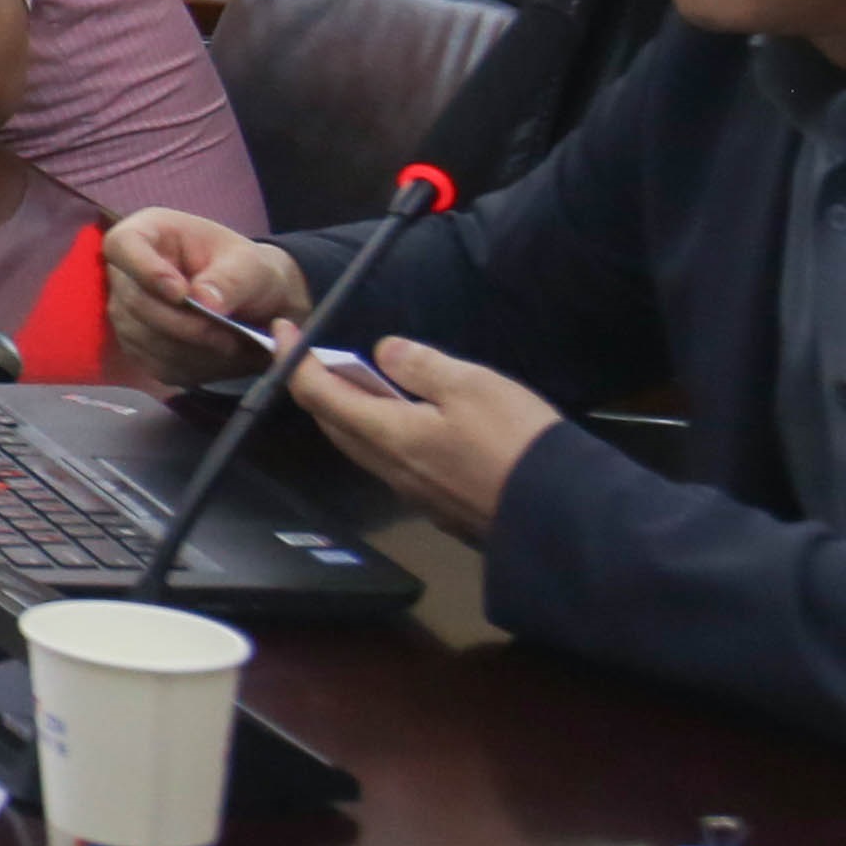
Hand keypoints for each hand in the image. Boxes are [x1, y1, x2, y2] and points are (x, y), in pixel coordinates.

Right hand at [100, 208, 312, 391]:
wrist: (253, 304)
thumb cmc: (247, 271)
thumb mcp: (251, 266)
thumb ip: (230, 280)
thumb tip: (203, 301)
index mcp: (149, 232)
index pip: (122, 245)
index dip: (145, 270)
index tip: (181, 294)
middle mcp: (127, 271)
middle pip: (133, 301)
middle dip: (183, 324)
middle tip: (227, 335)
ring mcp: (126, 310)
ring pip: (142, 337)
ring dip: (190, 349)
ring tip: (231, 346)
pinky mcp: (137, 345)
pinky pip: (153, 362)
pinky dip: (189, 366)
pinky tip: (217, 356)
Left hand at [289, 334, 565, 540]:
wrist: (562, 516)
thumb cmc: (516, 442)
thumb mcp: (471, 385)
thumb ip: (420, 366)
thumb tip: (382, 352)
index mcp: (387, 435)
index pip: (317, 394)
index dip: (293, 359)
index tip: (283, 330)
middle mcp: (389, 468)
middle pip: (332, 422)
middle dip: (314, 383)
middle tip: (316, 349)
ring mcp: (412, 491)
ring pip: (360, 443)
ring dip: (348, 408)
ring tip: (361, 376)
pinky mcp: (437, 503)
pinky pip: (390, 460)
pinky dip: (380, 429)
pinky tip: (406, 415)